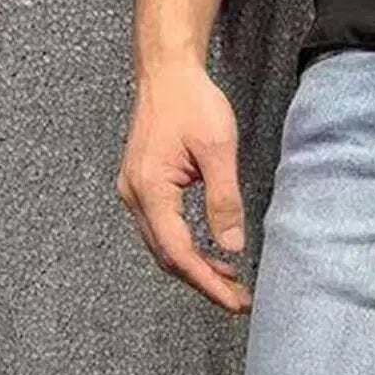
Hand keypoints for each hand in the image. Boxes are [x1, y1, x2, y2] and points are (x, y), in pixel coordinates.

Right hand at [115, 59, 251, 314]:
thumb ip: (224, 200)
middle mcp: (135, 195)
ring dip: (196, 269)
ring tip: (231, 283)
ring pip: (164, 247)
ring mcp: (135, 192)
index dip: (208, 282)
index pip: (179, 253)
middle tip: (239, 300)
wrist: (167, 72)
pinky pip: (162, 231)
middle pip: (168, 257)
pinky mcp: (143, 187)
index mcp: (150, 188)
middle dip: (204, 282)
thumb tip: (232, 246)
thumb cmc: (192, 101)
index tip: (234, 302)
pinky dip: (187, 249)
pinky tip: (212, 254)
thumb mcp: (218, 149)